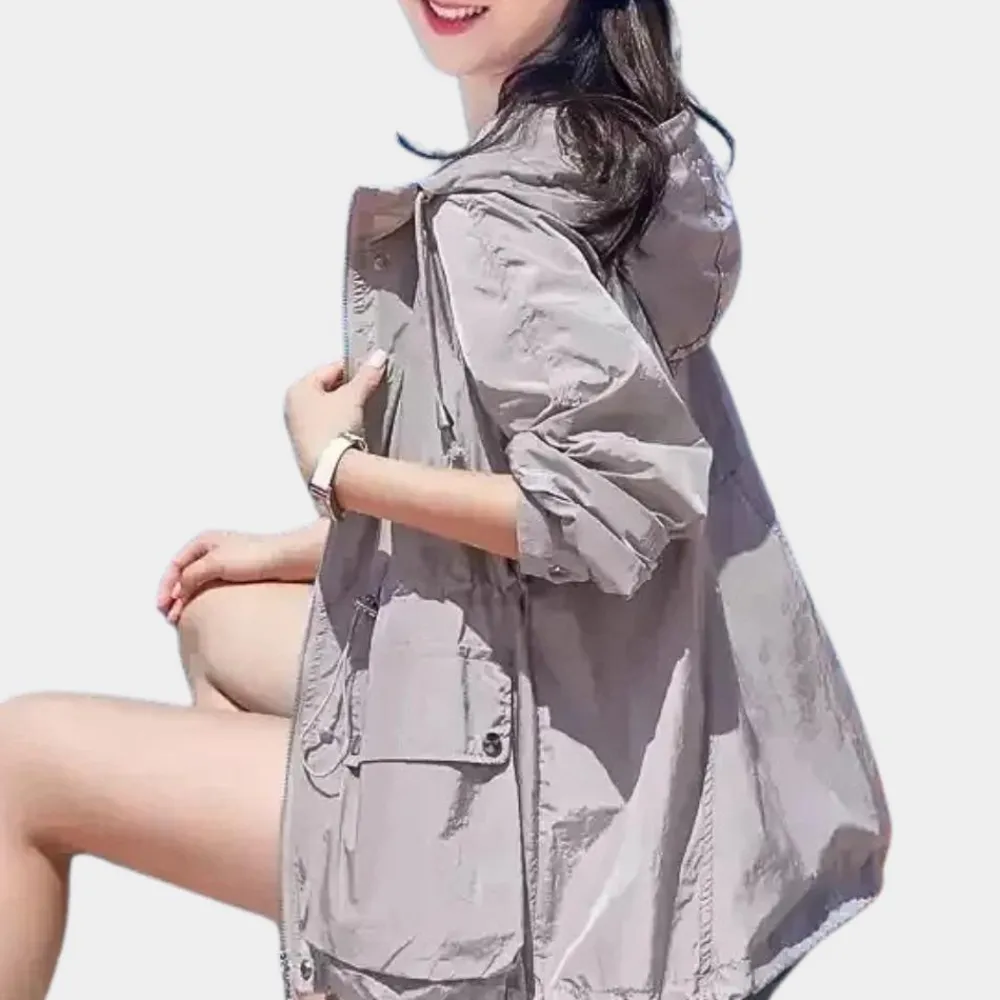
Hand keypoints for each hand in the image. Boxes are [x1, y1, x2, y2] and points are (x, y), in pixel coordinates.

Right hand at [155, 525, 326, 623]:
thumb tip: (179, 590)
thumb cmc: (254, 555)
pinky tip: (204, 614)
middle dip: (175, 595)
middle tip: (171, 616)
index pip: (175, 564)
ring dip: (188, 600)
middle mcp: (213, 550)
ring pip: (199, 583)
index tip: (163, 605)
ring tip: (184, 619)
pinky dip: (204, 601)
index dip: (166, 585)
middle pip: (185, 574)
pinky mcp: (239, 576)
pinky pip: (214, 589)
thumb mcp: (214, 563)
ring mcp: (226, 563)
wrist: (288, 559)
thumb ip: (191, 575)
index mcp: (204, 541)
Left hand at [283, 350, 387, 482]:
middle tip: (366, 394)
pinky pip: (325, 427)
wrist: (331, 469)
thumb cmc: (333, 428)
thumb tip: (378, 357)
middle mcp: (292, 407)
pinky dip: (338, 425)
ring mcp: (297, 429)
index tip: (370, 372)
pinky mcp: (306, 447)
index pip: (329, 369)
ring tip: (360, 415)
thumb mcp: (353, 397)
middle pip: (325, 389)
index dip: (352, 369)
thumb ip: (366, 375)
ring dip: (343, 409)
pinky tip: (351, 431)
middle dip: (347, 390)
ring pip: (326, 409)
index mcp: (297, 388)